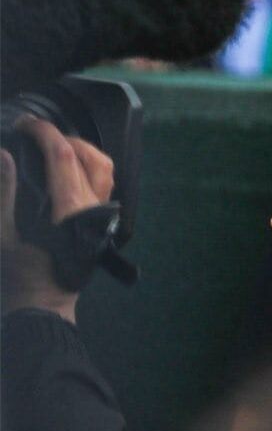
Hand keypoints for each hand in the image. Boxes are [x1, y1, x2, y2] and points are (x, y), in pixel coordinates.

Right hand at [1, 117, 114, 321]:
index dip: (45, 133)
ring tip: (52, 146)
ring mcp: (99, 216)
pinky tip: (67, 167)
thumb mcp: (3, 234)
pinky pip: (102, 184)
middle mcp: (91, 208)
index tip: (26, 124)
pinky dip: (88, 166)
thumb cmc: (21, 275)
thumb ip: (3, 193)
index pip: (64, 156)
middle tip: (35, 133)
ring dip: (80, 150)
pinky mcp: (99, 223)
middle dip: (61, 137)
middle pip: (89, 157)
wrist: (43, 306)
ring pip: (102, 169)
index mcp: (69, 209)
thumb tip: (2, 155)